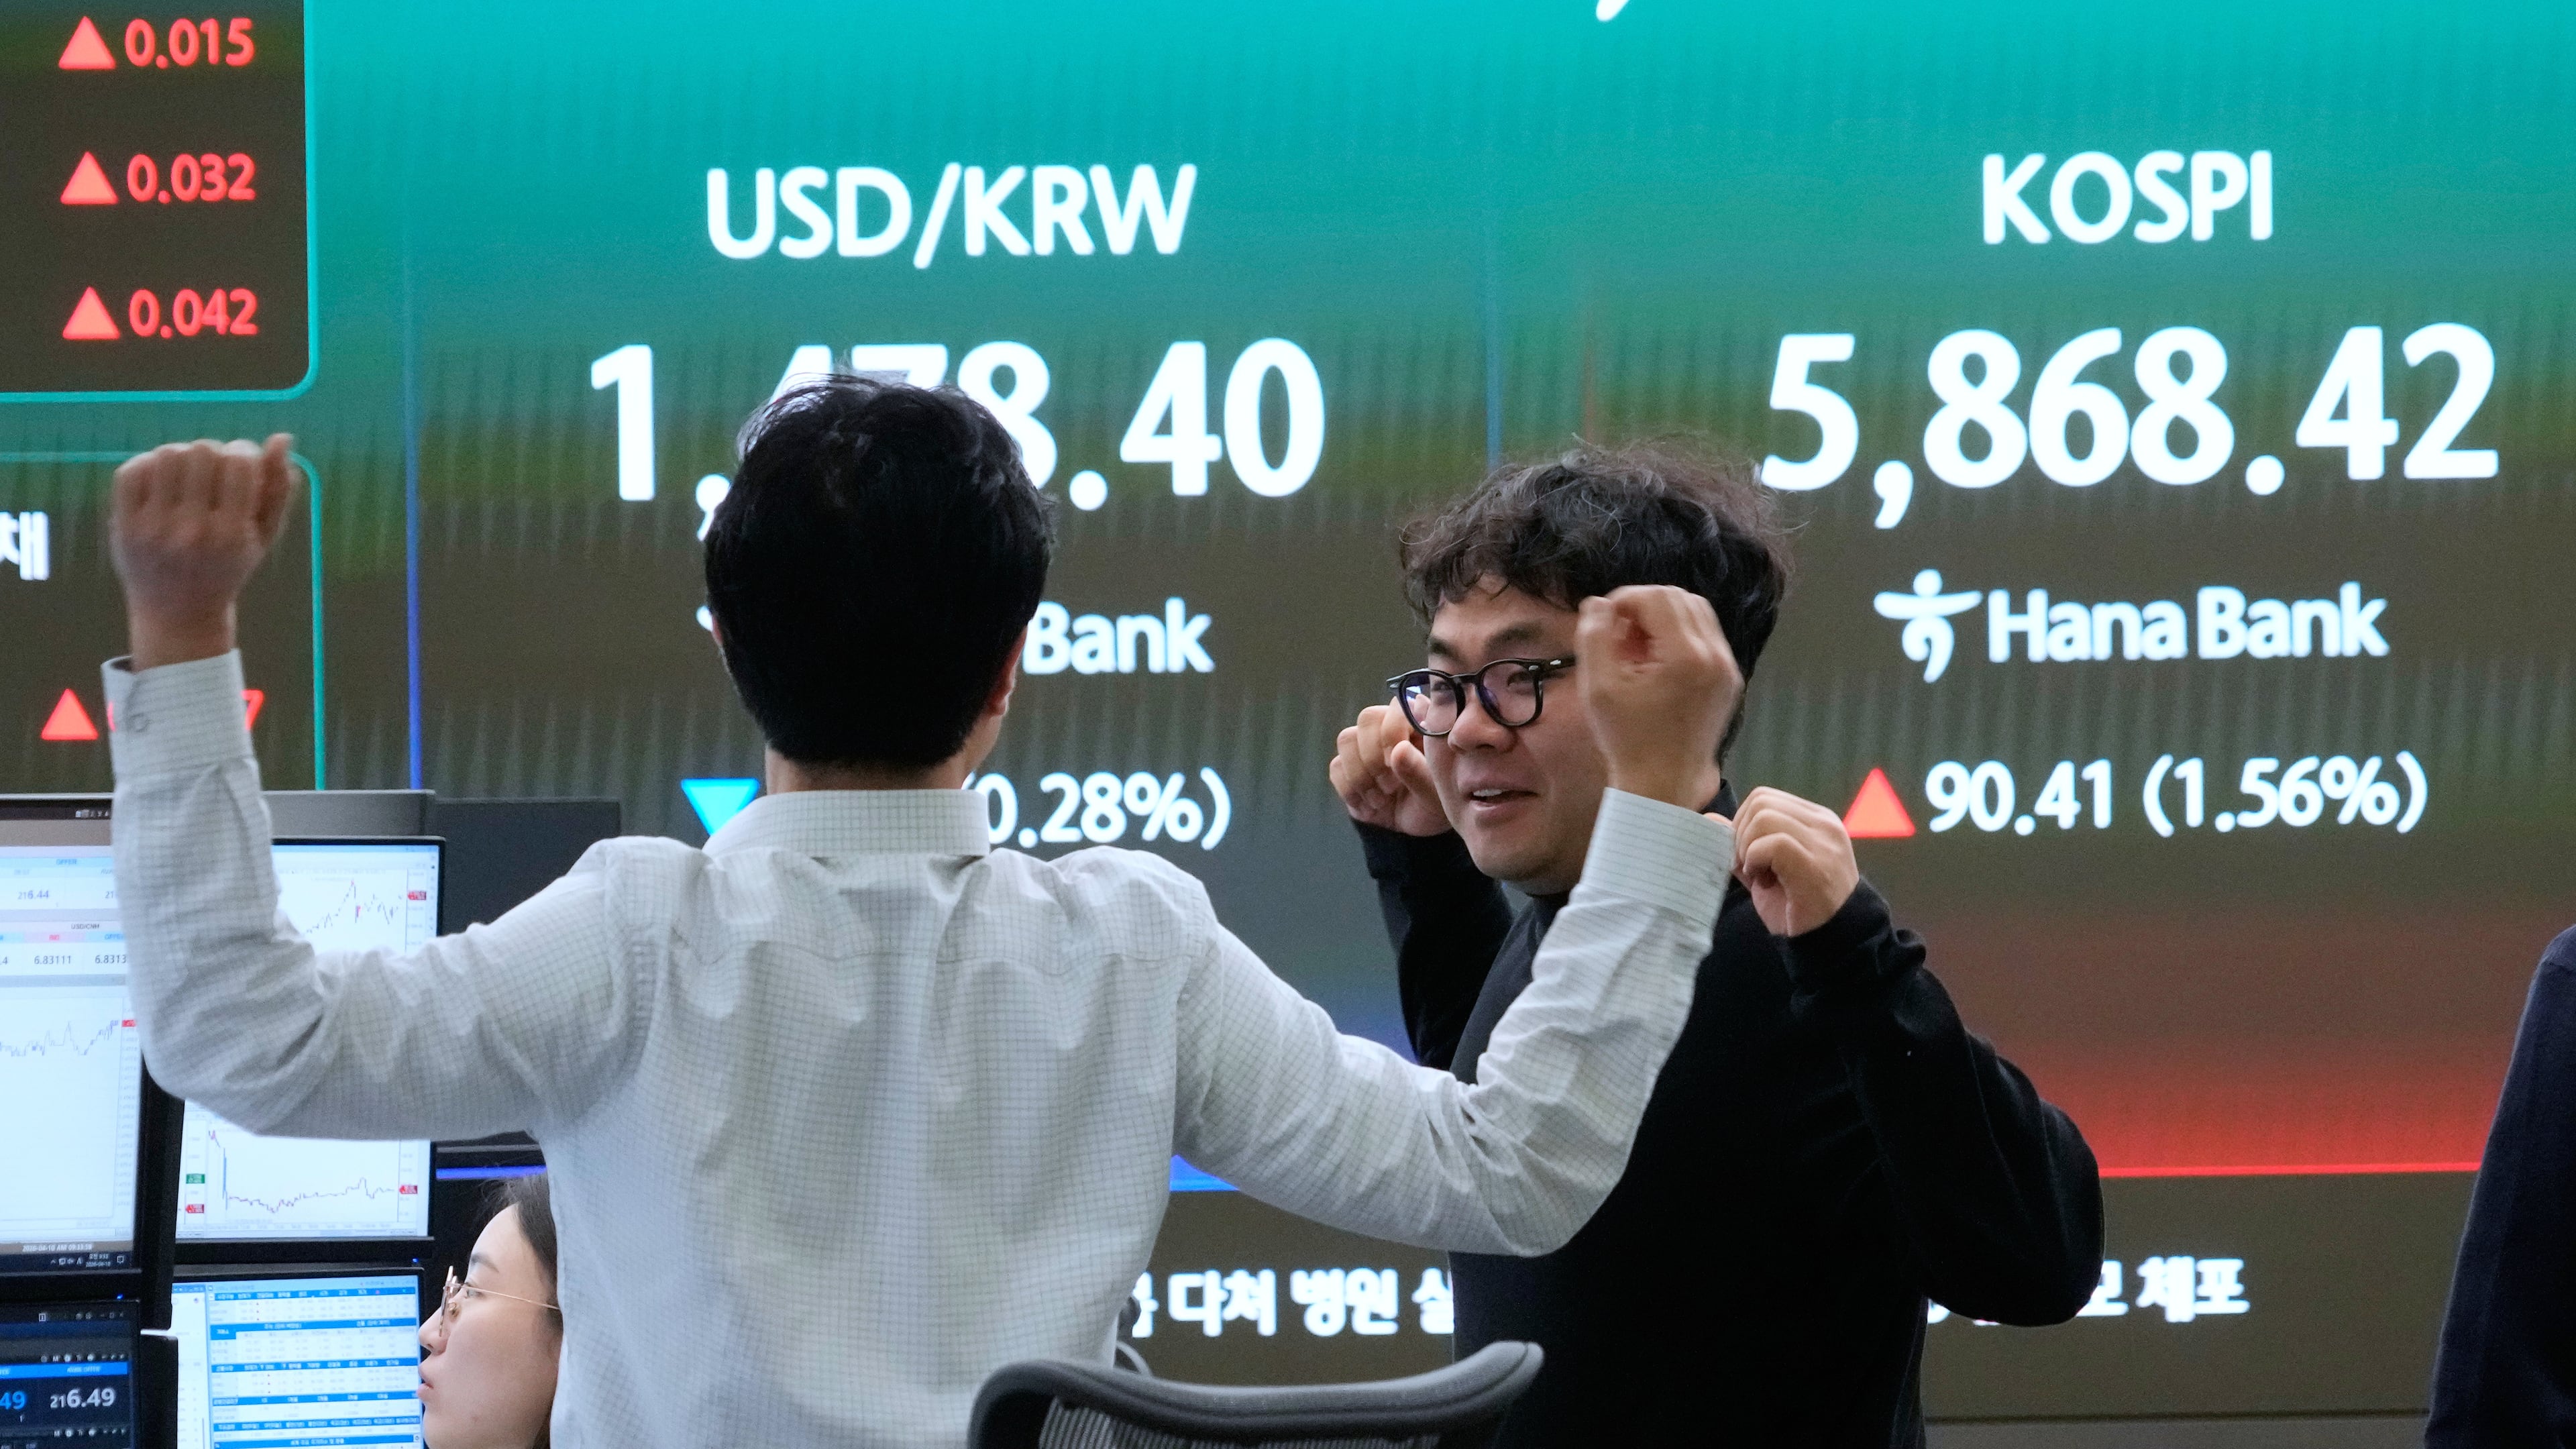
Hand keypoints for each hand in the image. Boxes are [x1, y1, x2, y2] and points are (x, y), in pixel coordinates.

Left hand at [110, 435, 297, 668]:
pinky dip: (148, 466)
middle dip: (213, 452)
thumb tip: (281, 438)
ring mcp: (153, 528)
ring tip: (187, 476)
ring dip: (181, 456)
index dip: (244, 451)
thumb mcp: (264, 536)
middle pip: (201, 451)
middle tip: (214, 471)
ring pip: (166, 454)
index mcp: (232, 534)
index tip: (244, 464)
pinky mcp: (124, 526)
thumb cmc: (229, 568)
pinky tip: (161, 481)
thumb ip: (278, 489)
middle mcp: (192, 531)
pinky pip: (132, 470)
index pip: (238, 463)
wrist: (178, 614)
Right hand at [1330, 703, 1449, 835]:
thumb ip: (1420, 771)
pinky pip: (1336, 766)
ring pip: (1346, 739)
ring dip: (1361, 775)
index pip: (1396, 707)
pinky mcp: (1348, 766)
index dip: (1391, 733)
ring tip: (1382, 800)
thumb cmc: (1436, 799)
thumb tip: (1397, 749)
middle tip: (1391, 787)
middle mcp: (1389, 726)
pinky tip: (1370, 806)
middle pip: (1367, 718)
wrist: (1419, 826)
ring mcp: (1365, 745)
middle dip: (1374, 756)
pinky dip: (1350, 790)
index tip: (1396, 763)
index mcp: (1417, 722)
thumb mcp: (1436, 791)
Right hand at [1574, 584, 1742, 808]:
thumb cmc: (1627, 741)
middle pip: (1680, 598)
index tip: (1604, 623)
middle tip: (1618, 635)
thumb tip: (1598, 604)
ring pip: (1696, 614)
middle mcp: (1716, 657)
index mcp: (1687, 657)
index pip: (1657, 597)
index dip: (1624, 600)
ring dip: (1662, 619)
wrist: (1662, 786)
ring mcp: (1727, 669)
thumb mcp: (1598, 688)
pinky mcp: (1728, 682)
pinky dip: (1679, 638)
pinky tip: (1654, 664)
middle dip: (1643, 607)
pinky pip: (1706, 639)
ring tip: (1635, 649)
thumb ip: (1594, 637)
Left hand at [1729, 787, 1860, 936]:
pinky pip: (1772, 843)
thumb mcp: (1766, 869)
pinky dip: (1755, 859)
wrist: (1832, 941)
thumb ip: (1743, 844)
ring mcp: (1823, 842)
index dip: (1743, 823)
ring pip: (1764, 817)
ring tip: (1758, 874)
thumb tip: (1711, 819)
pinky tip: (1762, 881)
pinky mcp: (1815, 863)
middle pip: (1761, 801)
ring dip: (1748, 847)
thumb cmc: (1800, 907)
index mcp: (1815, 820)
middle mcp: (1823, 824)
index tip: (1746, 855)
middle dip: (1741, 832)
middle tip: (1748, 865)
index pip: (1766, 798)